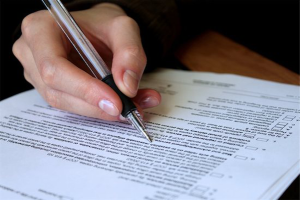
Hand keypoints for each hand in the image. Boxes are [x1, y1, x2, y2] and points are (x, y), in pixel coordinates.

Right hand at [13, 3, 160, 120]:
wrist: (97, 30)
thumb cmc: (103, 24)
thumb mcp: (123, 28)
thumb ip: (129, 52)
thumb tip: (127, 87)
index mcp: (40, 29)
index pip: (54, 67)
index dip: (84, 90)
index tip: (115, 103)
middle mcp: (32, 53)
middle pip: (57, 92)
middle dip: (95, 105)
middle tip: (128, 110)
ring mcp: (37, 73)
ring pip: (65, 103)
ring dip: (99, 110)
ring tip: (131, 106)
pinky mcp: (49, 87)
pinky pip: (71, 106)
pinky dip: (97, 109)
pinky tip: (119, 104)